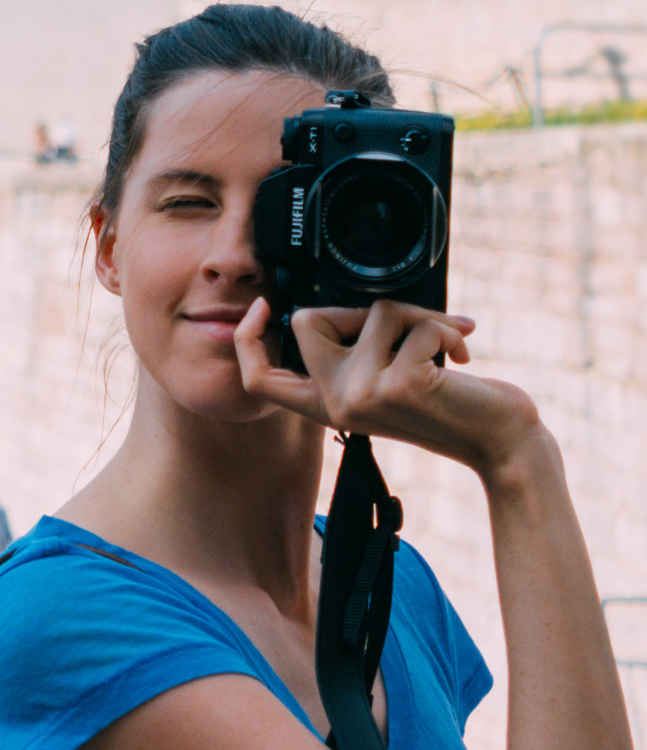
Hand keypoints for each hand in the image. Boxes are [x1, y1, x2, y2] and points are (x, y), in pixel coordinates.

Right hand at [234, 297, 542, 477]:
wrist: (502, 446)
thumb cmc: (457, 409)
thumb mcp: (390, 385)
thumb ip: (360, 356)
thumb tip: (357, 303)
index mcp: (327, 406)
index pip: (258, 379)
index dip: (247, 339)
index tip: (262, 305)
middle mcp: (335, 403)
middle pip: (306, 321)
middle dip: (359, 306)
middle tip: (405, 324)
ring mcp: (361, 395)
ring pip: (375, 311)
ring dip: (423, 316)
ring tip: (449, 342)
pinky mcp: (396, 384)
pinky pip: (415, 323)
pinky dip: (447, 329)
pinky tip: (461, 357)